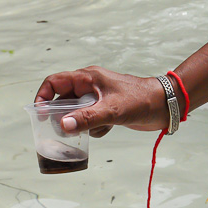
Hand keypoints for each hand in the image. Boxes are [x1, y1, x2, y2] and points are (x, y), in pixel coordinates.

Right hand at [34, 66, 168, 136]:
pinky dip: (93, 128)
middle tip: (64, 129)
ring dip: (80, 125)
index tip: (40, 114)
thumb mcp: (112, 110)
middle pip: (62, 100)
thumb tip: (63, 126)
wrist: (166, 105)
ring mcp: (96, 98)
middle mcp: (89, 86)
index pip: (54, 82)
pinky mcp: (104, 109)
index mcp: (87, 78)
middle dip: (62, 117)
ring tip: (92, 129)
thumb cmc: (141, 100)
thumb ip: (86, 118)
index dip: (43, 96)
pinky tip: (106, 129)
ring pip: (74, 113)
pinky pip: (87, 120)